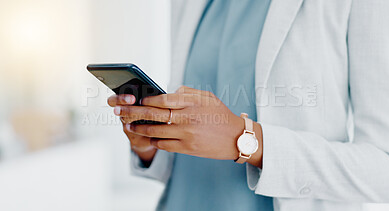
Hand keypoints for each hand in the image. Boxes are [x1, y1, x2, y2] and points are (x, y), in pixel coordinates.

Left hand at [113, 86, 262, 166]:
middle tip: (118, 110)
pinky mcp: (187, 149)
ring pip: (155, 131)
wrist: (237, 138)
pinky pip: (163, 144)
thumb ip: (187, 92)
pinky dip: (153, 140)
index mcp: (191, 102)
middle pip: (153, 114)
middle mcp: (187, 118)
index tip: (135, 99)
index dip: (145, 99)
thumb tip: (167, 92)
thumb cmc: (220, 114)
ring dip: (139, 128)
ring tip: (128, 125)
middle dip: (132, 112)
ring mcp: (186, 135)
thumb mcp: (207, 97)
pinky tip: (147, 136)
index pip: (161, 99)